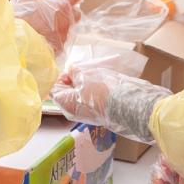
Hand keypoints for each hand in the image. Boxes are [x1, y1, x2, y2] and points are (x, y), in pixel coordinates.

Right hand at [11, 0, 82, 54]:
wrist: (16, 49)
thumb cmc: (19, 20)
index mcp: (62, 5)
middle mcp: (68, 21)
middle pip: (76, 10)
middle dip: (68, 5)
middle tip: (52, 4)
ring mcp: (65, 37)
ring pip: (69, 25)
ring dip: (62, 20)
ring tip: (45, 20)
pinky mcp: (60, 50)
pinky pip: (62, 38)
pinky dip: (56, 34)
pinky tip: (42, 33)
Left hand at [50, 66, 169, 141]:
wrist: (129, 104)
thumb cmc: (103, 90)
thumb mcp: (84, 75)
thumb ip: (74, 72)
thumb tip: (70, 71)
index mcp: (65, 104)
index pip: (55, 89)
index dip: (62, 76)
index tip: (72, 69)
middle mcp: (74, 112)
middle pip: (68, 92)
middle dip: (74, 80)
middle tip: (84, 70)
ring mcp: (87, 113)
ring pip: (81, 95)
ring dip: (86, 84)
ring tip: (95, 75)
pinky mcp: (99, 112)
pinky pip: (92, 98)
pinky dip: (95, 89)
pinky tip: (103, 82)